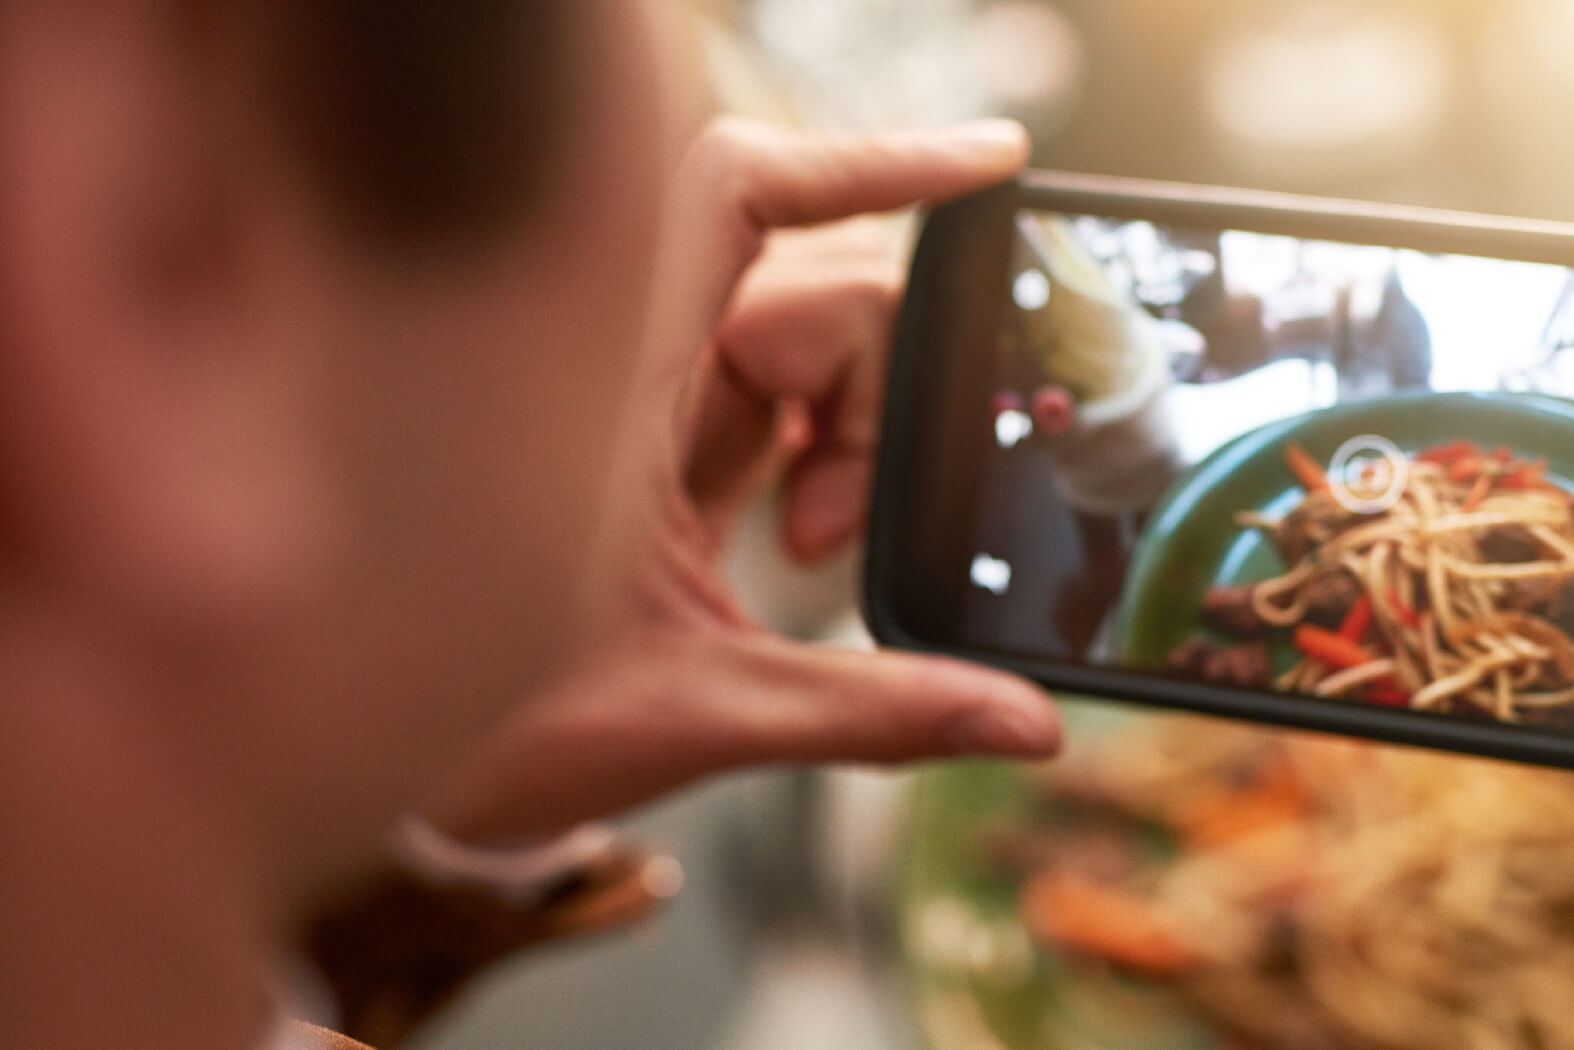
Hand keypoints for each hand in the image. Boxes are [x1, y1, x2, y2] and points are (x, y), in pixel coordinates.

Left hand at [422, 118, 1059, 843]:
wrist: (375, 757)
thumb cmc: (482, 725)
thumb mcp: (695, 710)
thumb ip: (870, 710)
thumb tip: (1026, 723)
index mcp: (603, 382)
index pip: (743, 199)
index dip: (869, 161)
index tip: (991, 165)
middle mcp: (622, 360)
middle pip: (809, 284)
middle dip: (871, 390)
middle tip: (833, 527)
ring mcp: (640, 396)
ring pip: (798, 340)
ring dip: (845, 430)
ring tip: (810, 546)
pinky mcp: (657, 439)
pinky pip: (771, 395)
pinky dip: (818, 449)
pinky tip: (804, 537)